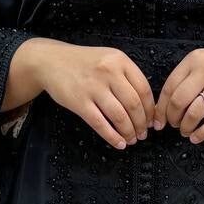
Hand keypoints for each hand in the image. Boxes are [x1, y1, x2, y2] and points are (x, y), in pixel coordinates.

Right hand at [17, 38, 155, 149]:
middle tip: (143, 134)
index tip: (152, 121)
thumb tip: (146, 106)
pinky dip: (112, 137)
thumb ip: (126, 76)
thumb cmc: (82, 63)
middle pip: (134, 105)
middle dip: (142, 124)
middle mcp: (108, 72)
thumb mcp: (108, 59)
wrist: (51, 61)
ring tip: (131, 140)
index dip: (150, 110)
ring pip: (119, 116)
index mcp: (120, 61)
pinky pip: (100, 124)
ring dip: (129, 132)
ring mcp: (93, 87)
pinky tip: (118, 143)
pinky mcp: (79, 102)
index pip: (144, 89)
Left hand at [152, 43, 203, 142]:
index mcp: (194, 60)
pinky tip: (196, 138)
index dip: (161, 108)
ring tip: (185, 131)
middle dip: (172, 118)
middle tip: (174, 125)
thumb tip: (163, 106)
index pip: (169, 87)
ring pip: (195, 113)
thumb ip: (186, 78)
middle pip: (179, 101)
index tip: (158, 121)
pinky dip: (202, 133)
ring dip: (186, 127)